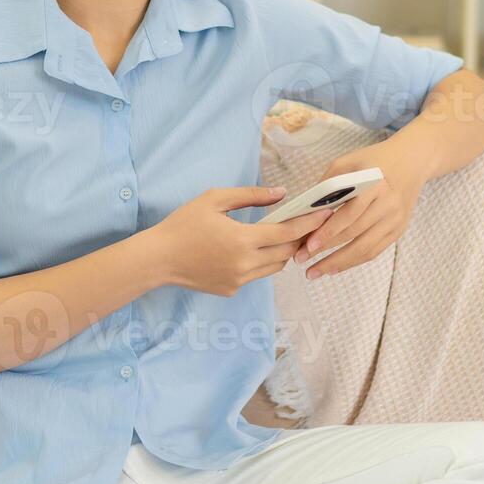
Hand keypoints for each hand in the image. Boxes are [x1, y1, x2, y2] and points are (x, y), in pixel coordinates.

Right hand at [150, 186, 333, 296]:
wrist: (158, 259)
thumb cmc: (183, 224)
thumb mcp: (214, 199)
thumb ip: (251, 196)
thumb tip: (281, 194)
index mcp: (243, 240)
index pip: (288, 233)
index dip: (309, 223)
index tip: (325, 214)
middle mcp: (245, 264)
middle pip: (287, 252)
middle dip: (300, 238)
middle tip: (307, 223)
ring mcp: (239, 280)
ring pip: (275, 267)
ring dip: (282, 251)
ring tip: (282, 235)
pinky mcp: (231, 289)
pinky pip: (257, 275)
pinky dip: (261, 261)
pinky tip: (253, 249)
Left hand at [296, 139, 427, 279]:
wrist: (411, 161)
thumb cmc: (374, 160)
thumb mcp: (348, 161)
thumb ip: (327, 183)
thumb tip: (306, 210)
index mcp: (374, 186)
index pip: (348, 215)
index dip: (327, 232)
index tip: (307, 245)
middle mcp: (388, 206)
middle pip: (354, 234)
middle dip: (326, 250)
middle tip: (301, 259)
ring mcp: (395, 220)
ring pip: (364, 249)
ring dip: (338, 263)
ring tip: (314, 272)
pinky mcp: (398, 230)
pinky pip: (374, 251)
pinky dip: (353, 262)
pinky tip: (335, 268)